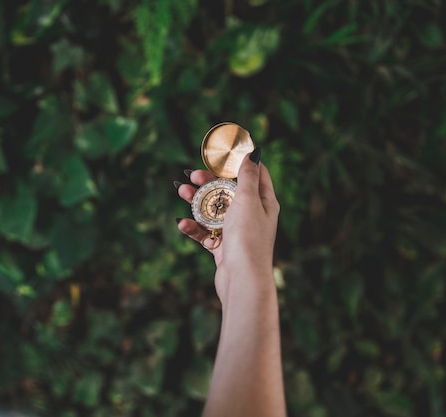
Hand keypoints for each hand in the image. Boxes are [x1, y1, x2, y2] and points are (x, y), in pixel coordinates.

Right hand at [176, 148, 279, 298]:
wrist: (242, 280)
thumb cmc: (248, 238)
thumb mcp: (248, 200)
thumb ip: (247, 176)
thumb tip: (254, 152)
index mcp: (264, 201)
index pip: (255, 173)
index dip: (238, 161)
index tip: (220, 153)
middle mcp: (252, 214)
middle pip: (228, 191)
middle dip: (208, 181)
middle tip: (191, 174)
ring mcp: (237, 231)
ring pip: (213, 210)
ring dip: (196, 201)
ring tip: (181, 192)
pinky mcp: (223, 246)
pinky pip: (206, 231)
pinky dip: (194, 226)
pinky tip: (183, 223)